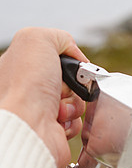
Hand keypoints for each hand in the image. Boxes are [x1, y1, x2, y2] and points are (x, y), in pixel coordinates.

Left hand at [0, 28, 87, 167]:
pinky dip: (73, 121)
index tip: (70, 66)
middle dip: (73, 84)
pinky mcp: (51, 130)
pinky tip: (59, 121)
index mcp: (18, 66)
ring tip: (59, 108)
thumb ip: (58, 37)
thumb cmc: (27, 85)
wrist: (29, 126)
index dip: (67, 61)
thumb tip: (74, 53)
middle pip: (68, 80)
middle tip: (62, 88)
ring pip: (75, 101)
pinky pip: (76, 122)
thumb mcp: (38, 39)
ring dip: (74, 104)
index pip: (53, 58)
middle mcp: (26, 88)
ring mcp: (38, 110)